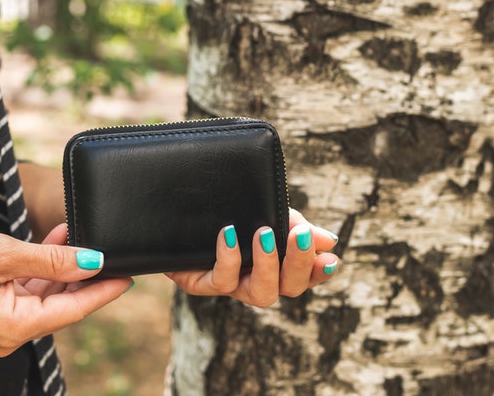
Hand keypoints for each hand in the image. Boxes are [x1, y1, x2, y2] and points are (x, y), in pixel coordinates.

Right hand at [0, 224, 131, 356]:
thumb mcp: (2, 253)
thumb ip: (51, 260)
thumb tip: (93, 261)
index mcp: (11, 328)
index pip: (73, 311)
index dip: (104, 290)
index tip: (130, 274)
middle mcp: (7, 333)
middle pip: (61, 303)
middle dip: (85, 274)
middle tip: (111, 251)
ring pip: (46, 293)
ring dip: (62, 265)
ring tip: (78, 234)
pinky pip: (27, 288)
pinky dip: (41, 266)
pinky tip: (55, 240)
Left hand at [165, 208, 339, 306]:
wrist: (175, 212)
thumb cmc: (225, 211)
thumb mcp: (262, 211)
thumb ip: (291, 224)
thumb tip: (327, 240)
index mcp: (275, 264)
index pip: (306, 276)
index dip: (320, 271)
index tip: (330, 257)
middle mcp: (256, 280)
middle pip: (290, 288)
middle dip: (300, 263)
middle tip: (301, 235)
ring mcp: (231, 285)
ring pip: (261, 294)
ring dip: (268, 264)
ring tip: (264, 233)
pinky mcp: (202, 284)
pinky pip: (221, 281)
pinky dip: (228, 257)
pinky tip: (228, 233)